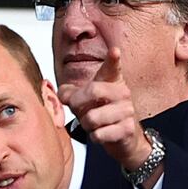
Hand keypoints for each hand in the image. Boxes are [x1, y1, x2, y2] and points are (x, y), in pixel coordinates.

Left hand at [58, 47, 151, 172]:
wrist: (124, 137)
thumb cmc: (104, 115)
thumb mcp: (85, 101)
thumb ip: (70, 94)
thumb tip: (61, 95)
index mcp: (113, 80)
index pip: (113, 67)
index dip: (113, 59)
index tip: (114, 51)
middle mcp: (122, 93)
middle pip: (93, 91)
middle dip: (78, 104)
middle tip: (78, 110)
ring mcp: (127, 110)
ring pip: (92, 118)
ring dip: (86, 125)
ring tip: (93, 124)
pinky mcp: (127, 129)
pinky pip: (99, 134)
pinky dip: (95, 137)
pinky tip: (101, 134)